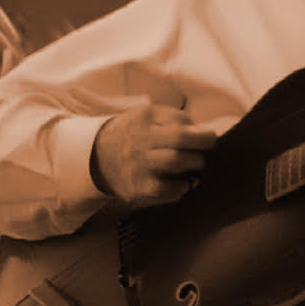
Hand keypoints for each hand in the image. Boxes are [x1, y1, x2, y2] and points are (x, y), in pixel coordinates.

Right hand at [92, 102, 214, 207]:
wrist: (97, 157)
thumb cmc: (133, 135)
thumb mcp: (147, 116)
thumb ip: (173, 119)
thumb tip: (203, 132)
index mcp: (145, 117)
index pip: (181, 120)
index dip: (199, 130)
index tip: (207, 137)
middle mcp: (141, 139)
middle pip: (181, 138)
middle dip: (202, 144)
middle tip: (206, 150)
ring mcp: (138, 163)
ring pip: (175, 161)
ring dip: (194, 164)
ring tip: (195, 166)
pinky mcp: (137, 187)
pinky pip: (166, 189)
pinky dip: (180, 187)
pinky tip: (182, 184)